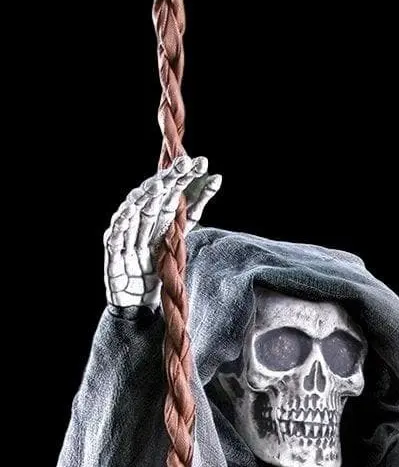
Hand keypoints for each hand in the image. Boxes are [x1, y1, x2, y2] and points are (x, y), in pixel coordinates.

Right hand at [103, 154, 221, 309]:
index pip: (172, 192)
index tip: (201, 163)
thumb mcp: (182, 236)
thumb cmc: (159, 268)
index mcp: (158, 217)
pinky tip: (128, 211)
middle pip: (154, 197)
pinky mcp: (113, 254)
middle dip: (168, 180)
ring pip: (133, 211)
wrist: (139, 304)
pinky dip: (121, 223)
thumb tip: (217, 177)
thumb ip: (195, 209)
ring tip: (158, 183)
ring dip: (144, 196)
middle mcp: (141, 221)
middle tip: (183, 164)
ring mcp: (126, 236)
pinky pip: (115, 237)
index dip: (185, 176)